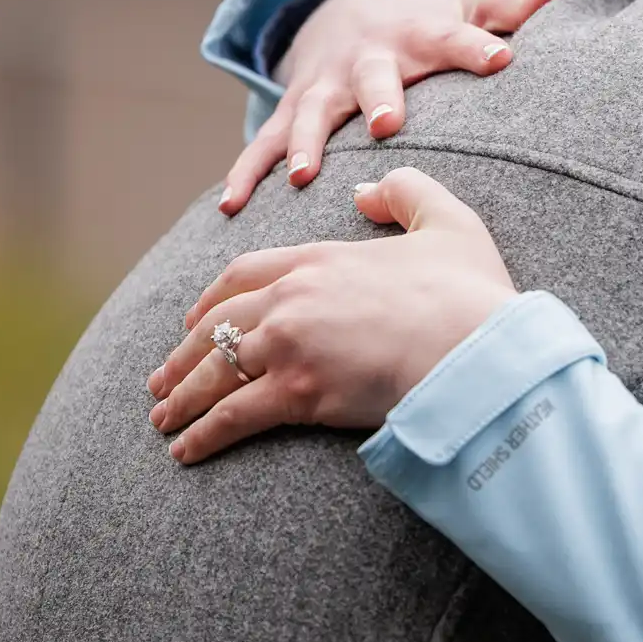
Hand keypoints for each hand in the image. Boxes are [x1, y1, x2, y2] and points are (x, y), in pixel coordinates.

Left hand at [149, 168, 517, 462]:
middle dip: (184, 354)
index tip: (196, 320)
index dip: (212, 299)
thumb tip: (364, 190)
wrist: (479, 349)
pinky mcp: (297, 393)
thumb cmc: (471, 294)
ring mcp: (289, 345)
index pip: (245, 274)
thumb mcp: (448, 222)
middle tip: (164, 378)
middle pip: (216, 324)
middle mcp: (292, 298)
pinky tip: (183, 450)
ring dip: (181, 397)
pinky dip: (201, 434)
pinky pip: (232, 416)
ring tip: (163, 420)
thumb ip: (406, 192)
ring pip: (214, 370)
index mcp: (320, 258)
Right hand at [218, 0, 580, 213]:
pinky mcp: (293, 109)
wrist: (348, 10)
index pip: (455, 38)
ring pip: (313, 115)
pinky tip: (231, 207)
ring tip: (305, 176)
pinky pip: (264, 144)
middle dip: (380, 98)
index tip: (502, 58)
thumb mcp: (472, 4)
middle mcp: (369, 59)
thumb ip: (522, 5)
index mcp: (420, 35)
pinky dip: (246, 172)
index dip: (477, 46)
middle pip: (376, 77)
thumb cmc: (428, 20)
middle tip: (389, 124)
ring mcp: (325, 86)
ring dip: (306, 144)